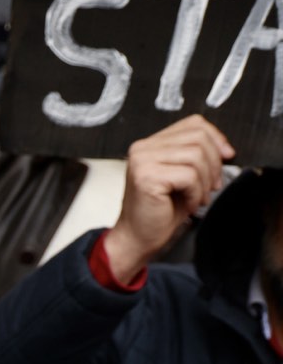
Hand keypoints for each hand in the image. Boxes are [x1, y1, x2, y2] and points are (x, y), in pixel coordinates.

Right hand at [102, 115, 232, 282]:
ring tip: (197, 197)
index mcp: (150, 145)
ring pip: (196, 156)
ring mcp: (142, 161)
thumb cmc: (158, 212)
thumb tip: (225, 149)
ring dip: (205, 181)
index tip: (225, 157)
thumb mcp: (181, 176)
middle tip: (211, 185)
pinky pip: (189, 175)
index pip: (193, 124)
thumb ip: (196, 156)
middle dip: (213, 163)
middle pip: (198, 138)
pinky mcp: (147, 177)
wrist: (137, 239)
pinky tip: (188, 203)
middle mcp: (142, 149)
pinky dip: (196, 192)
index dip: (216, 139)